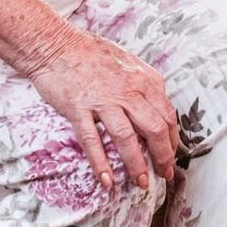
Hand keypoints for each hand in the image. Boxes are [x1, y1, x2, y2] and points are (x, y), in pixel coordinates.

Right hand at [20, 26, 179, 193]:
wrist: (55, 43)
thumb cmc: (90, 52)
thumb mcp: (128, 63)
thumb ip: (143, 86)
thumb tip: (156, 110)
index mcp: (144, 79)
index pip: (167, 116)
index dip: (172, 141)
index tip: (170, 157)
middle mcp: (128, 90)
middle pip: (155, 130)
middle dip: (163, 157)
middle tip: (164, 175)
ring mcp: (103, 100)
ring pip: (127, 138)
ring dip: (137, 165)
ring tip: (141, 183)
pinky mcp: (79, 108)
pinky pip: (93, 141)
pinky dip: (101, 164)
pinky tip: (107, 181)